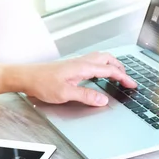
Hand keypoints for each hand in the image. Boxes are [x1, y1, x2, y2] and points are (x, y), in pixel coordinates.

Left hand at [15, 52, 136, 106]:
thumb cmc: (42, 83)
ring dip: (111, 65)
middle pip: (107, 60)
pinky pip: (92, 62)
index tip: (132, 85)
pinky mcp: (70, 66)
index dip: (123, 77)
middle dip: (120, 68)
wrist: (26, 77)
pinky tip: (98, 74)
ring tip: (117, 74)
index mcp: (83, 67)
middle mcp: (80, 62)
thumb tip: (103, 100)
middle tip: (127, 79)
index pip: (109, 70)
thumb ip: (86, 96)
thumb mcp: (65, 94)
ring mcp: (75, 63)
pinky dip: (101, 66)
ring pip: (99, 59)